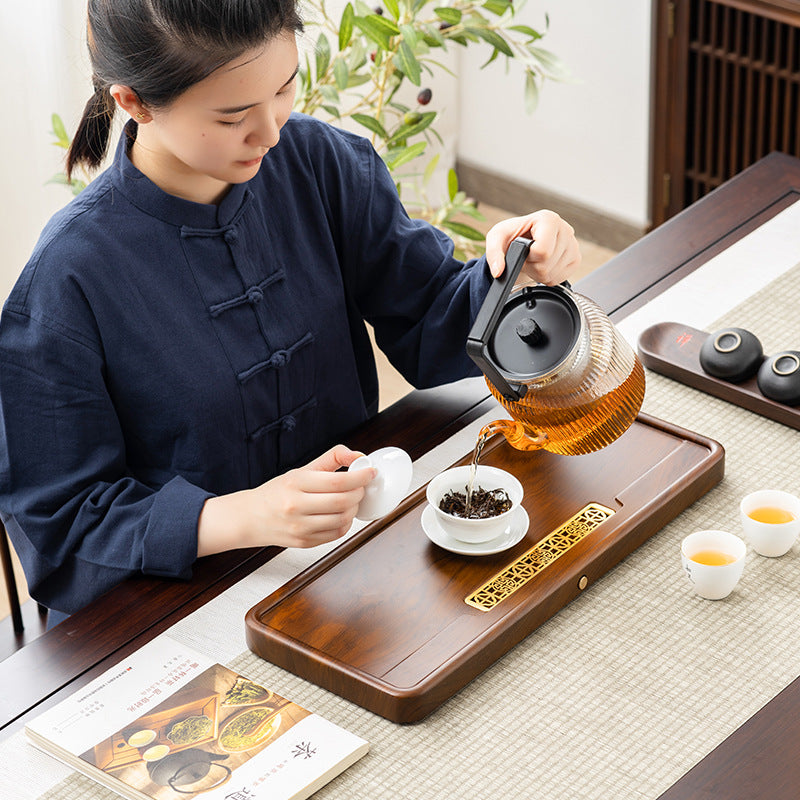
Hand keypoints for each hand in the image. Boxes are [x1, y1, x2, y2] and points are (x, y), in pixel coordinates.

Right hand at [196, 444, 375, 556]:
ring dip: (354, 508)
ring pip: (342, 519)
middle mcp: (296, 506)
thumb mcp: (301, 470)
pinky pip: (336, 534)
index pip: (337, 481)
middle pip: (342, 501)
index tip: (370, 472)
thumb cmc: (277, 492)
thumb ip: (331, 459)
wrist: (250, 518)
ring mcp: (300, 527)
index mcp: (296, 483)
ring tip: (351, 500)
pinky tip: (341, 514)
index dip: (360, 476)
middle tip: (360, 486)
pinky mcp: (304, 542)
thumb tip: (358, 456)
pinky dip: (345, 523)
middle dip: (359, 492)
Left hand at [485, 209, 580, 284]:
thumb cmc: (512, 236)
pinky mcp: (576, 258)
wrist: (522, 242)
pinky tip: (543, 265)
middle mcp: (564, 229)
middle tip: (527, 257)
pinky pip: (560, 279)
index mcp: (548, 219)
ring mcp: (573, 244)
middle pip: (548, 264)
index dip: (529, 256)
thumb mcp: (497, 238)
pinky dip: (548, 277)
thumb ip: (494, 253)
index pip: (543, 250)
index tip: (524, 249)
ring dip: (539, 272)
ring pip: (553, 273)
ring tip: (534, 260)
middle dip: (532, 266)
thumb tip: (498, 271)